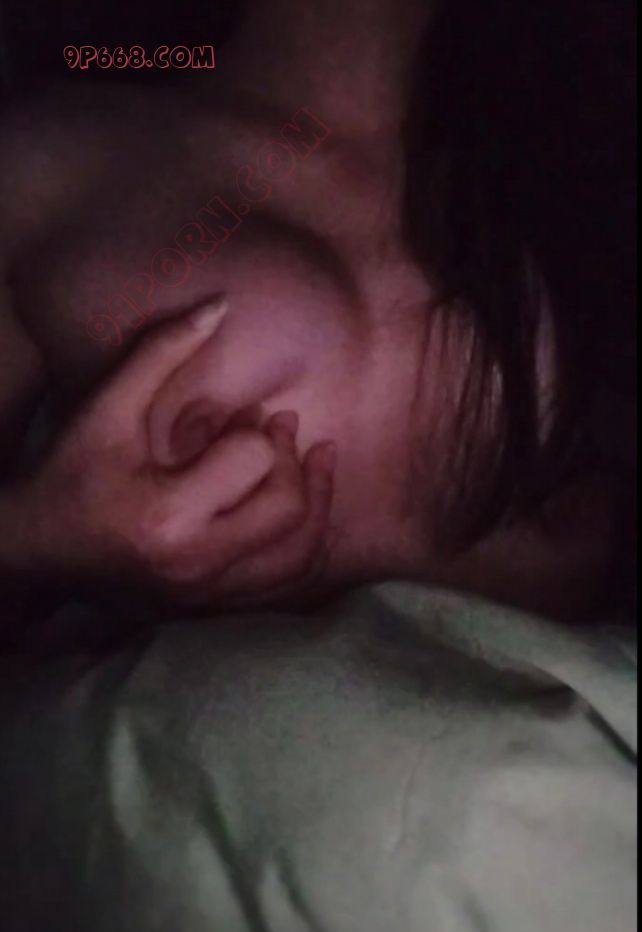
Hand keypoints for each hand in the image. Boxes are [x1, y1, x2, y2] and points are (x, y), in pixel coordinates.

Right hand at [15, 297, 336, 609]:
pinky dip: (307, 546)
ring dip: (320, 506)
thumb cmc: (69, 473)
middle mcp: (197, 562)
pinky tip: (310, 510)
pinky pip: (285, 584)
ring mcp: (208, 592)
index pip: (250, 461)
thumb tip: (221, 305)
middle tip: (283, 429)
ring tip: (321, 463)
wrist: (38, 549)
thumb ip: (161, 351)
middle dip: (295, 462)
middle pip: (286, 511)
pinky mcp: (213, 603)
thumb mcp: (107, 406)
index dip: (259, 429)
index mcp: (168, 512)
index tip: (253, 412)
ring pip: (299, 558)